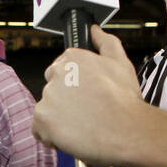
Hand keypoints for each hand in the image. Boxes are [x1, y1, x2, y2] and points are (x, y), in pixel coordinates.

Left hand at [33, 24, 148, 165]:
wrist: (128, 131)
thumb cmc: (125, 101)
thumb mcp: (120, 63)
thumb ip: (105, 42)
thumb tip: (95, 30)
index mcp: (72, 58)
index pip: (61, 72)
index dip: (74, 88)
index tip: (88, 97)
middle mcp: (56, 73)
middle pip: (53, 91)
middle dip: (65, 103)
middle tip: (87, 113)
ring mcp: (48, 95)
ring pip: (47, 111)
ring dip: (59, 120)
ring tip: (83, 126)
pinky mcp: (42, 118)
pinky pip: (39, 130)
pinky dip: (51, 136)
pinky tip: (71, 137)